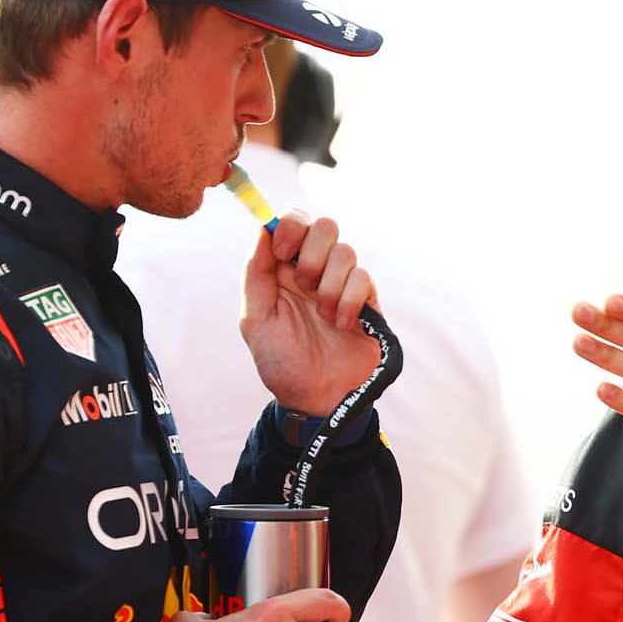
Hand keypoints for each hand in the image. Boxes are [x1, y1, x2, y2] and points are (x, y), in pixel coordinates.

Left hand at [239, 211, 380, 414]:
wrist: (317, 400)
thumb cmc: (282, 364)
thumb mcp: (255, 321)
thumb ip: (256, 274)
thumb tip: (263, 230)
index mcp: (284, 271)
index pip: (293, 222)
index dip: (291, 226)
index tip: (284, 254)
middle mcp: (314, 271)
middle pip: (325, 226)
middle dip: (313, 253)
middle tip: (303, 286)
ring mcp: (343, 285)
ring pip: (346, 251)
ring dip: (330, 284)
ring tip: (324, 316)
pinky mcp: (367, 301)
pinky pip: (364, 278)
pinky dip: (350, 301)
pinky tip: (342, 326)